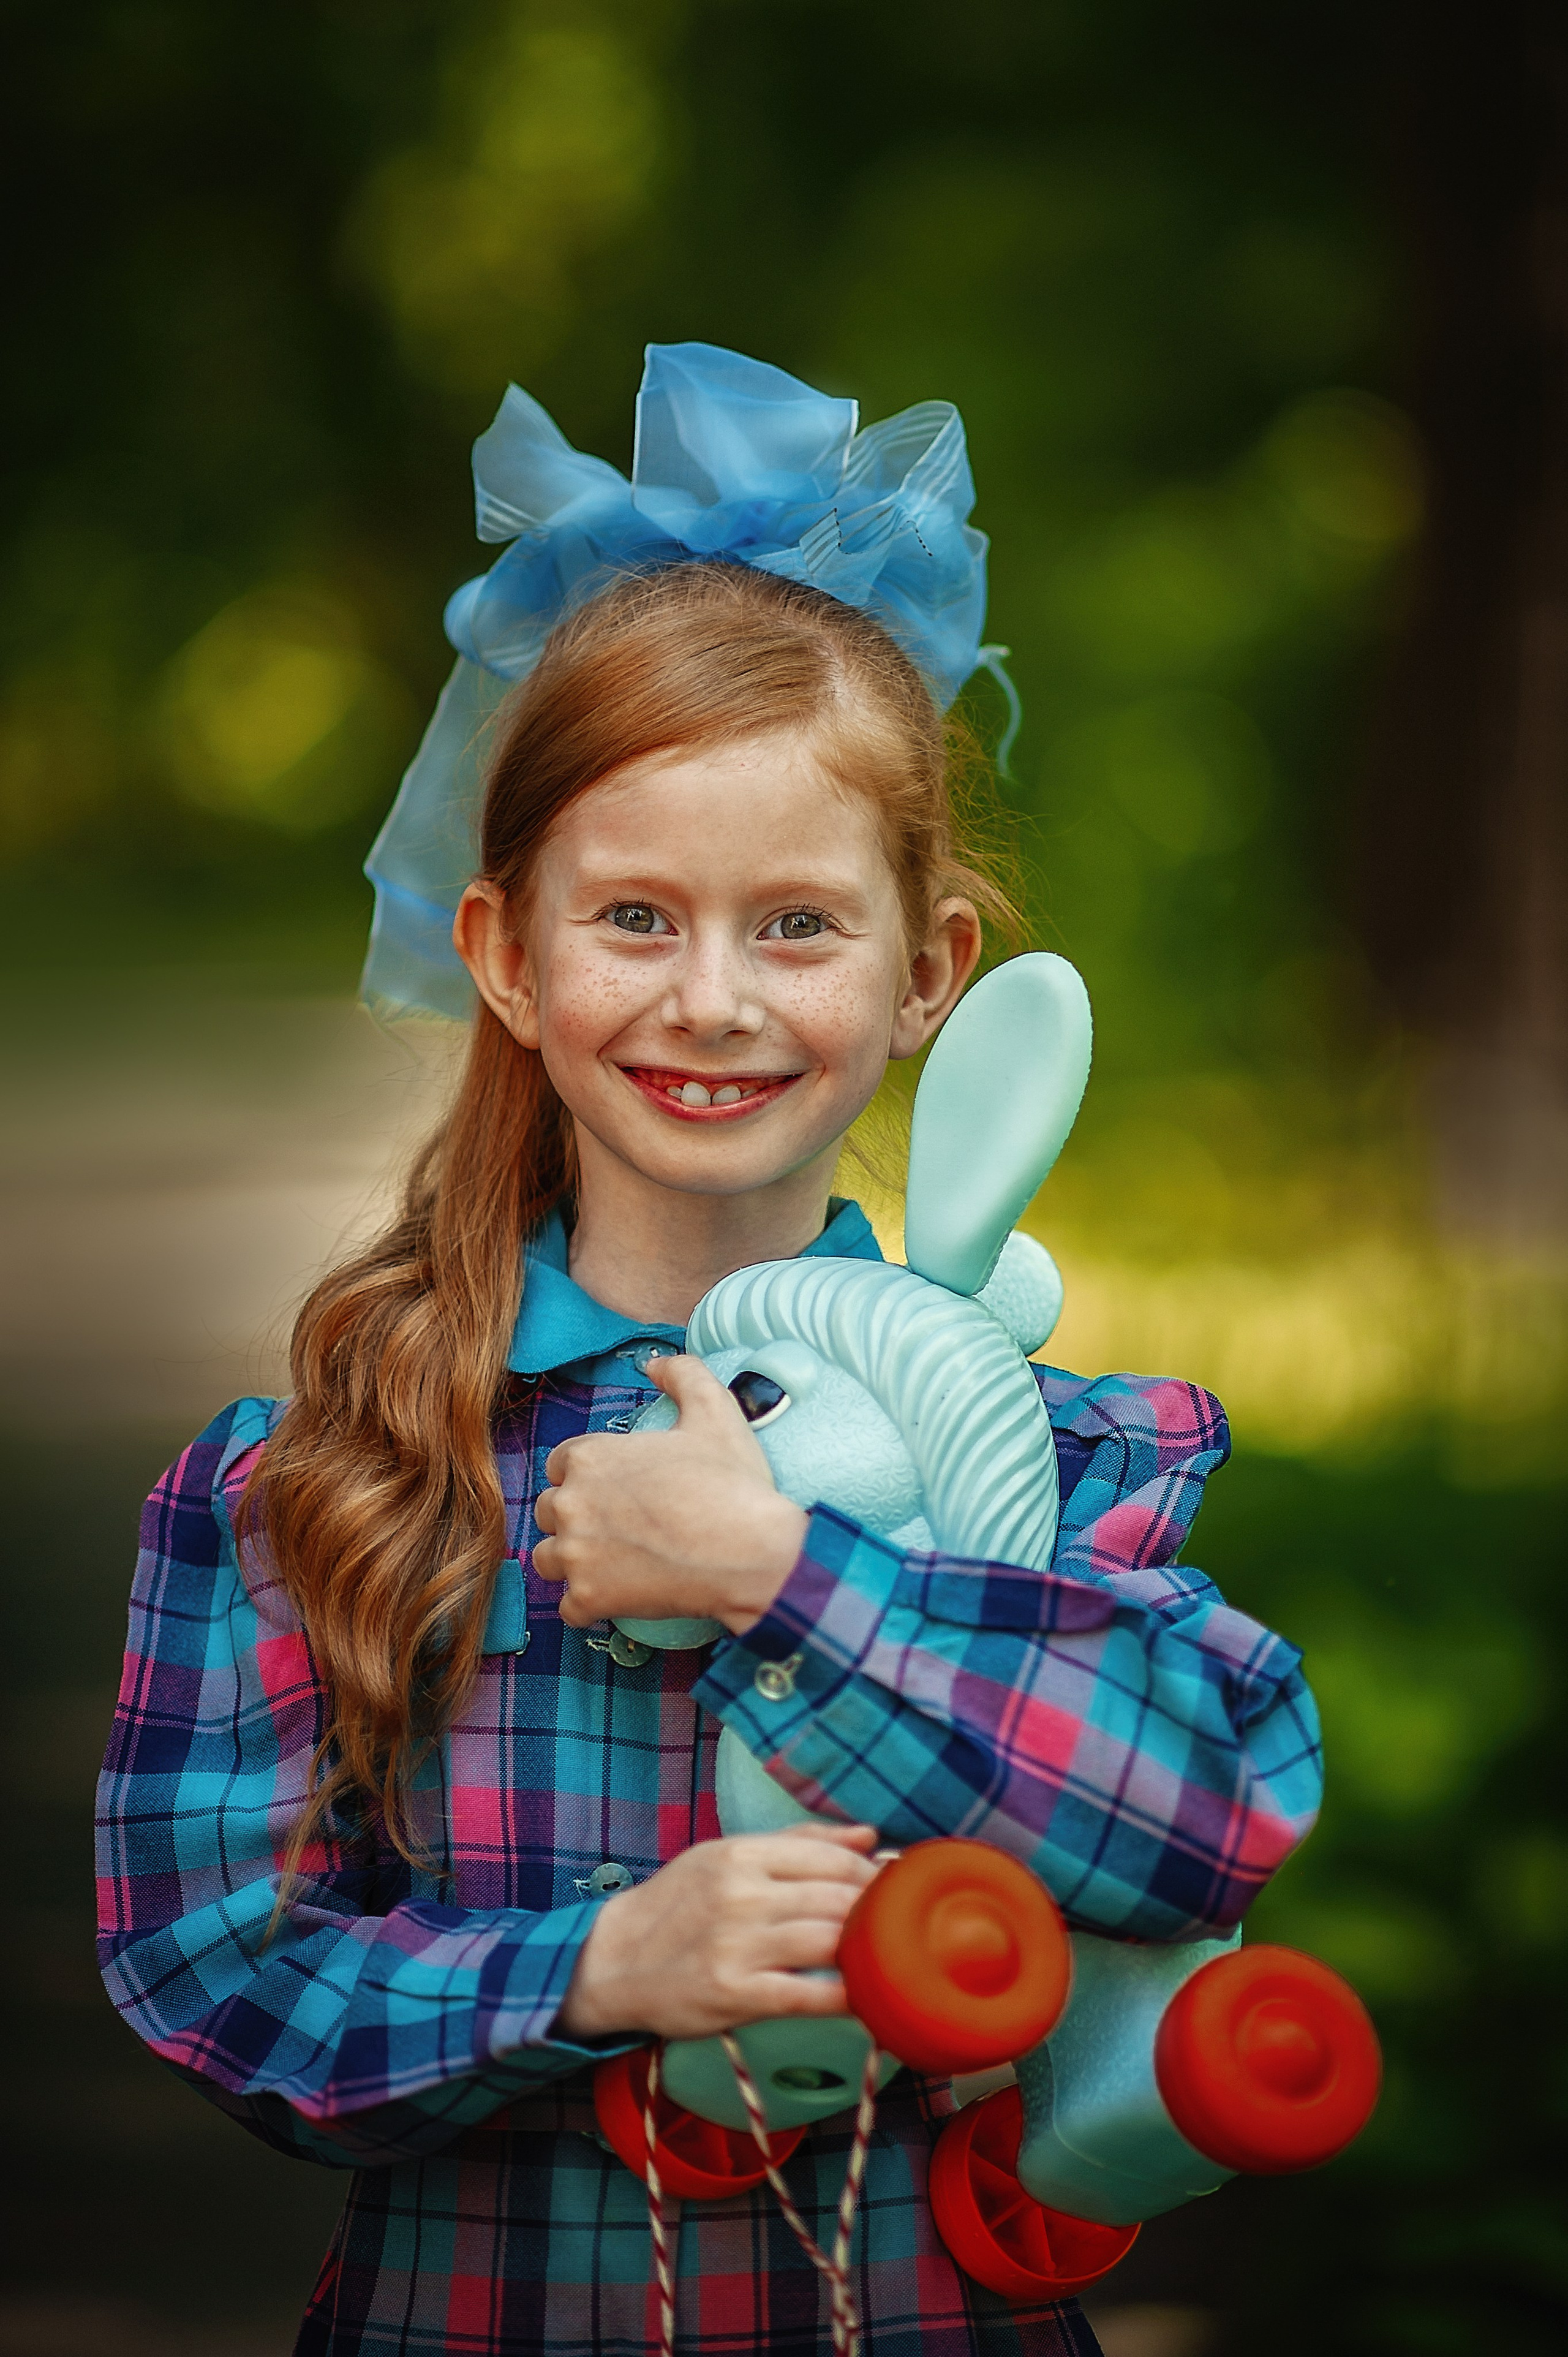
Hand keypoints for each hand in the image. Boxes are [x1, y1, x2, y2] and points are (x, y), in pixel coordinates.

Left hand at [532, 1355, 807, 1633]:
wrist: (753, 1553)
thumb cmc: (732, 1483)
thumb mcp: (714, 1410)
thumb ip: (682, 1374)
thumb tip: (655, 1363)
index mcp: (590, 1457)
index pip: (559, 1463)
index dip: (587, 1474)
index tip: (617, 1487)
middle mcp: (571, 1503)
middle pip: (549, 1509)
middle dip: (576, 1516)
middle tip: (619, 1525)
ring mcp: (576, 1555)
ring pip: (548, 1558)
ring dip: (573, 1560)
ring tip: (612, 1561)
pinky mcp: (590, 1598)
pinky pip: (569, 1607)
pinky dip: (590, 1604)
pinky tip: (621, 1594)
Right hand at [556, 1823, 879, 2040]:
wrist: (613, 1961)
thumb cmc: (677, 1905)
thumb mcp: (725, 1855)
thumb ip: (800, 1842)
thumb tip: (869, 1836)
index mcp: (741, 1853)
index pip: (831, 1858)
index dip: (873, 1876)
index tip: (892, 1892)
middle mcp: (741, 1893)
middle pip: (837, 1899)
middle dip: (877, 1914)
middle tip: (897, 1929)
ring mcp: (737, 1945)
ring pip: (828, 1942)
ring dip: (866, 1953)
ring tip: (885, 1960)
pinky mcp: (733, 1994)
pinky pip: (807, 1995)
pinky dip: (845, 1999)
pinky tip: (865, 2000)